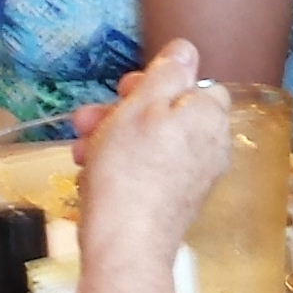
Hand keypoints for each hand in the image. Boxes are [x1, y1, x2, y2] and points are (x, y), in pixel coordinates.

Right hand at [72, 41, 233, 269]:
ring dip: (112, 138)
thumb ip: (167, 74)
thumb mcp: (141, 106)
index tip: (126, 91)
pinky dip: (120, 165)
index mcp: (210, 117)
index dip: (157, 84)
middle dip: (122, 112)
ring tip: (81, 148)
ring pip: (151, 141)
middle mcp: (211, 146)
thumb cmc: (130, 172)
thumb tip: (186, 50)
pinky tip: (91, 172)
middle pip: (167, 113)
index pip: (195, 85)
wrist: (126, 243)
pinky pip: (148, 169)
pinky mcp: (175, 199)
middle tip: (91, 119)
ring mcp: (195, 175)